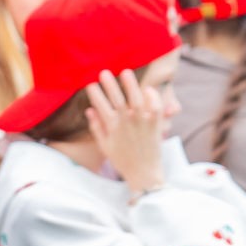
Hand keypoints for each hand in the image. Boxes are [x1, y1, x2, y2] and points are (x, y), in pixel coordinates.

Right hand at [85, 69, 164, 195]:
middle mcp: (127, 123)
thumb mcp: (104, 146)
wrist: (144, 173)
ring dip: (130, 85)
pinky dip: (152, 97)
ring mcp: (142, 123)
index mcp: (113, 127)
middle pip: (117, 99)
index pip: (101, 105)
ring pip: (136, 99)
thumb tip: (89, 110)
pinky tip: (148, 89)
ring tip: (125, 72)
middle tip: (103, 72)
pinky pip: (155, 107)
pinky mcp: (155, 125)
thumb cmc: (122, 160)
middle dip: (109, 84)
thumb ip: (97, 127)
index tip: (89, 84)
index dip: (95, 93)